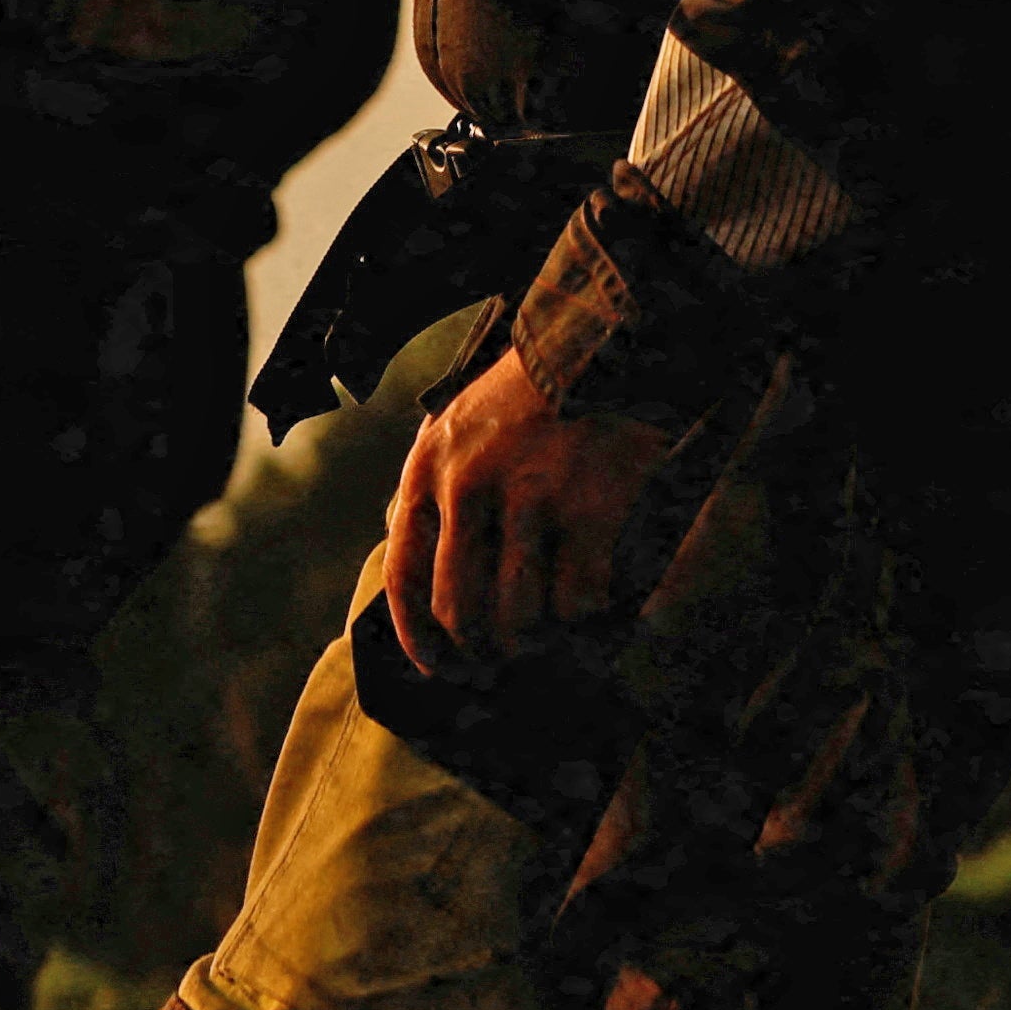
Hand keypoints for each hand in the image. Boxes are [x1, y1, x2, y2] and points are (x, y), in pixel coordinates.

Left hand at [380, 343, 677, 675]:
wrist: (607, 342)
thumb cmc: (530, 396)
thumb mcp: (456, 426)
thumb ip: (430, 486)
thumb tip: (403, 553)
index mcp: (430, 467)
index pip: (405, 576)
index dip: (417, 637)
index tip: (439, 667)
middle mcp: (472, 484)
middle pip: (461, 611)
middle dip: (480, 653)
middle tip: (502, 665)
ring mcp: (533, 498)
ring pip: (519, 618)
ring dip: (535, 643)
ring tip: (551, 639)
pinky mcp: (591, 510)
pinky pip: (578, 602)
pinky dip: (586, 621)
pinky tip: (594, 611)